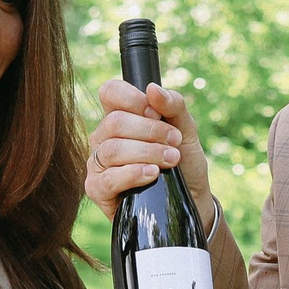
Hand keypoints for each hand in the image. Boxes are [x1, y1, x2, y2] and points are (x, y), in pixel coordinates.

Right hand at [87, 78, 210, 222]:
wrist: (190, 198)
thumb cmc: (184, 161)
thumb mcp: (186, 130)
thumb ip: (173, 105)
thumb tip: (152, 89)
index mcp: (119, 116)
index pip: (110, 92)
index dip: (133, 99)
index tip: (157, 113)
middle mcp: (103, 138)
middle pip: (114, 122)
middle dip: (150, 131)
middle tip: (175, 142)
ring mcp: (97, 163)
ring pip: (112, 150)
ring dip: (147, 152)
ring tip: (171, 160)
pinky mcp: (97, 189)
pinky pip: (108, 178)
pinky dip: (133, 174)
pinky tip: (152, 174)